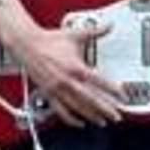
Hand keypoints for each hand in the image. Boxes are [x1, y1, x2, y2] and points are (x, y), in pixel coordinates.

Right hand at [2, 11, 124, 124]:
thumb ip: (95, 31)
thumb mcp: (75, 35)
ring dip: (91, 116)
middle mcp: (67, 81)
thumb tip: (108, 26)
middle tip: (117, 116)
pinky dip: (71, 119)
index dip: (113, 90)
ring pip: (77, 108)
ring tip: (102, 122)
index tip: (123, 96)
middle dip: (105, 110)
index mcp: (76, 67)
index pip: (99, 82)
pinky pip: (61, 111)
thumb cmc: (49, 41)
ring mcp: (57, 89)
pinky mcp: (48, 94)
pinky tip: (79, 123)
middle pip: (91, 100)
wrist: (27, 44)